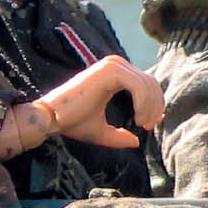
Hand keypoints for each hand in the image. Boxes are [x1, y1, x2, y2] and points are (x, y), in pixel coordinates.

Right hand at [0, 55, 163, 158]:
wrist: (51, 118)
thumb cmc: (72, 122)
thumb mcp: (101, 132)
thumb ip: (119, 136)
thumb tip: (136, 142)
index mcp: (114, 75)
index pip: (145, 83)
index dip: (154, 103)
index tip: (149, 124)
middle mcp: (114, 65)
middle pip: (150, 81)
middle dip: (155, 106)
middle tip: (147, 126)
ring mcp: (112, 65)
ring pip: (147, 83)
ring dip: (150, 107)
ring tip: (141, 124)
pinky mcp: (110, 71)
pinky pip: (139, 85)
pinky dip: (143, 103)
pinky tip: (137, 117)